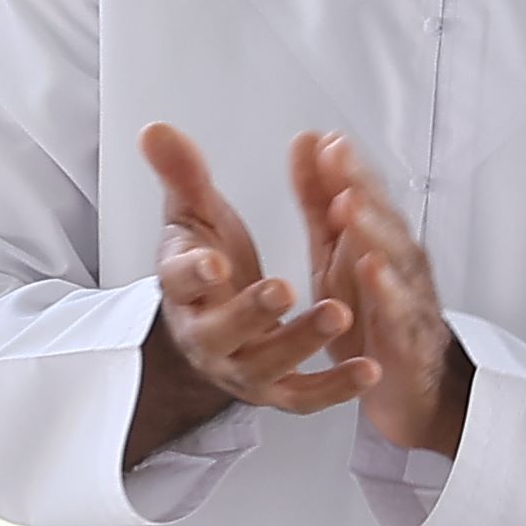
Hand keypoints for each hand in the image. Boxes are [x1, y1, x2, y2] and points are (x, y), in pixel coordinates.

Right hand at [126, 118, 378, 462]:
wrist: (209, 329)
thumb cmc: (206, 265)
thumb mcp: (193, 217)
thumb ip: (182, 174)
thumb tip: (155, 128)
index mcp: (181, 290)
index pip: (177, 281)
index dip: (192, 273)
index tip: (211, 262)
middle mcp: (206, 337)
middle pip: (221, 332)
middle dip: (251, 312)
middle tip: (284, 288)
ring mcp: (240, 368)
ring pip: (266, 366)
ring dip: (302, 342)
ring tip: (339, 312)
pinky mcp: (275, 390)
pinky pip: (303, 397)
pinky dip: (335, 390)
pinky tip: (369, 369)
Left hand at [299, 134, 469, 456]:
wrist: (412, 384)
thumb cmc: (371, 309)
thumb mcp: (334, 252)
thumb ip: (320, 200)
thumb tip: (310, 140)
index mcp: (379, 238)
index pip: (364, 194)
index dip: (345, 166)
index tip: (324, 137)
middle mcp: (400, 261)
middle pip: (382, 216)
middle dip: (359, 183)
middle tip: (336, 154)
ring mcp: (408, 297)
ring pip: (394, 257)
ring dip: (371, 227)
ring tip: (347, 203)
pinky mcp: (409, 338)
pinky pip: (399, 311)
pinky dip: (387, 290)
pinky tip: (371, 271)